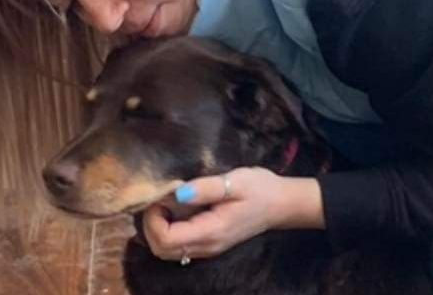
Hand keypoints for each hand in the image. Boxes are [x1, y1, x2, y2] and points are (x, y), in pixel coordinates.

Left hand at [143, 167, 324, 260]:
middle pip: (161, 249)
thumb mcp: (233, 182)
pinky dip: (168, 228)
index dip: (153, 219)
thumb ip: (205, 188)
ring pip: (168, 250)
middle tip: (159, 197)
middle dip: (151, 224)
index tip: (160, 196)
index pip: (166, 239)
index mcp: (210, 232)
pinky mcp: (209, 241)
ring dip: (158, 227)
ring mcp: (208, 247)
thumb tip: (177, 194)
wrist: (281, 204)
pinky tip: (176, 207)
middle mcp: (206, 246)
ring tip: (166, 200)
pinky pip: (179, 244)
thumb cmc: (259, 189)